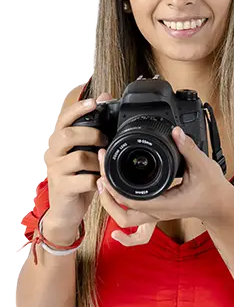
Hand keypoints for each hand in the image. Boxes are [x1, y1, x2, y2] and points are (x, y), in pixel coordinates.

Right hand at [44, 91, 113, 230]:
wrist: (67, 208)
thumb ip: (95, 128)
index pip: (64, 119)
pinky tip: (101, 180)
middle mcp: (53, 153)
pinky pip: (85, 180)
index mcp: (59, 141)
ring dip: (97, 160)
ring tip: (103, 165)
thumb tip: (107, 98)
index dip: (78, 109)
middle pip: (67, 135)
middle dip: (91, 134)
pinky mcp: (62, 188)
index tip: (94, 102)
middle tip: (105, 140)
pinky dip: (98, 179)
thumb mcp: (86, 151)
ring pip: (79, 157)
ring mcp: (56, 171)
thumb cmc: (79, 175)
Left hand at [96, 126, 233, 246]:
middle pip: (122, 216)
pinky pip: (134, 214)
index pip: (130, 200)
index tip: (105, 165)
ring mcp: (158, 213)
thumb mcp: (203, 165)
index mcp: (165, 204)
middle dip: (106, 197)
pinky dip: (121, 204)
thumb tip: (175, 131)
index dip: (113, 185)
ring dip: (111, 203)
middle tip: (99, 175)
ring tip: (103, 182)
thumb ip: (188, 148)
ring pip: (125, 219)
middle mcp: (158, 212)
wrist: (221, 205)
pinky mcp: (159, 210)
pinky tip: (117, 191)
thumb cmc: (214, 189)